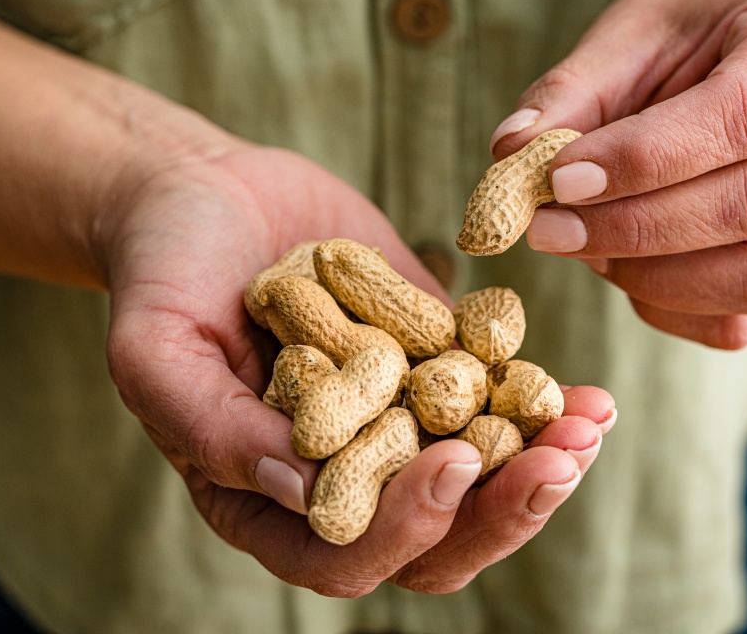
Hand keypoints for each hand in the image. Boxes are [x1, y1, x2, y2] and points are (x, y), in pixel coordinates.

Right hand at [100, 142, 615, 595]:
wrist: (205, 193)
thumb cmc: (163, 271)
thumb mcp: (157, 349)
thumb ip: (214, 428)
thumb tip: (303, 491)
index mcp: (267, 496)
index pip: (344, 552)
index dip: (406, 528)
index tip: (452, 465)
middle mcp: (340, 472)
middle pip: (433, 535)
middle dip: (503, 507)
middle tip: (560, 461)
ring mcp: (393, 421)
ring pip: (480, 479)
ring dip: (541, 464)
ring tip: (589, 426)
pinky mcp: (431, 366)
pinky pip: (494, 402)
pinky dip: (541, 404)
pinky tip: (588, 394)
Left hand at [492, 0, 746, 348]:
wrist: (746, 56)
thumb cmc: (686, 40)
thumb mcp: (627, 36)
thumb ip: (571, 92)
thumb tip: (511, 152)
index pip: (744, 113)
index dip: (644, 158)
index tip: (558, 178)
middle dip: (637, 227)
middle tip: (546, 227)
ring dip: (654, 276)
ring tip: (583, 246)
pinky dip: (670, 310)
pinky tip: (621, 271)